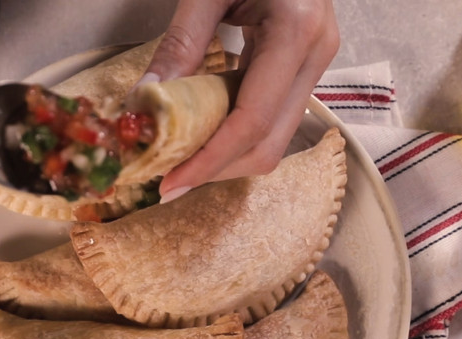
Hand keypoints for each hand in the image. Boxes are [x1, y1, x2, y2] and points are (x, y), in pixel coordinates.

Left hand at [144, 0, 338, 202]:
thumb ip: (180, 45)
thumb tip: (146, 104)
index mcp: (296, 30)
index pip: (251, 121)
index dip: (208, 161)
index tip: (169, 185)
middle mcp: (316, 57)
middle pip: (266, 147)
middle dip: (216, 170)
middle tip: (170, 179)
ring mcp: (315, 67)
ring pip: (272, 143)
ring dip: (225, 160)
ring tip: (183, 160)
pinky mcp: (303, 72)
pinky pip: (270, 123)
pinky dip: (234, 138)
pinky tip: (204, 135)